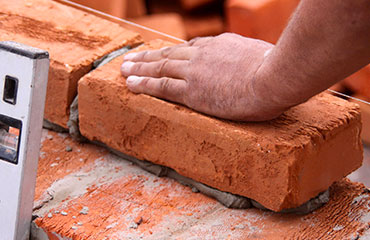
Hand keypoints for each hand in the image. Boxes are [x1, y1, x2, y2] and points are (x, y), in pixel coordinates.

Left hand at [121, 33, 285, 120]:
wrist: (274, 77)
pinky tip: (130, 84)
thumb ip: (252, 59)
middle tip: (132, 58)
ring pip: (160, 67)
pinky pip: (161, 86)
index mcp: (220, 45)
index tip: (165, 53)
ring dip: (140, 68)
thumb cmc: (278, 68)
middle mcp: (203, 55)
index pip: (192, 47)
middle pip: (170, 53)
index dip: (175, 51)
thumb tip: (259, 63)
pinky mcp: (192, 91)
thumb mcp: (264, 55)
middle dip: (149, 56)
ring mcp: (195, 72)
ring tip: (124, 69)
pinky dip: (144, 83)